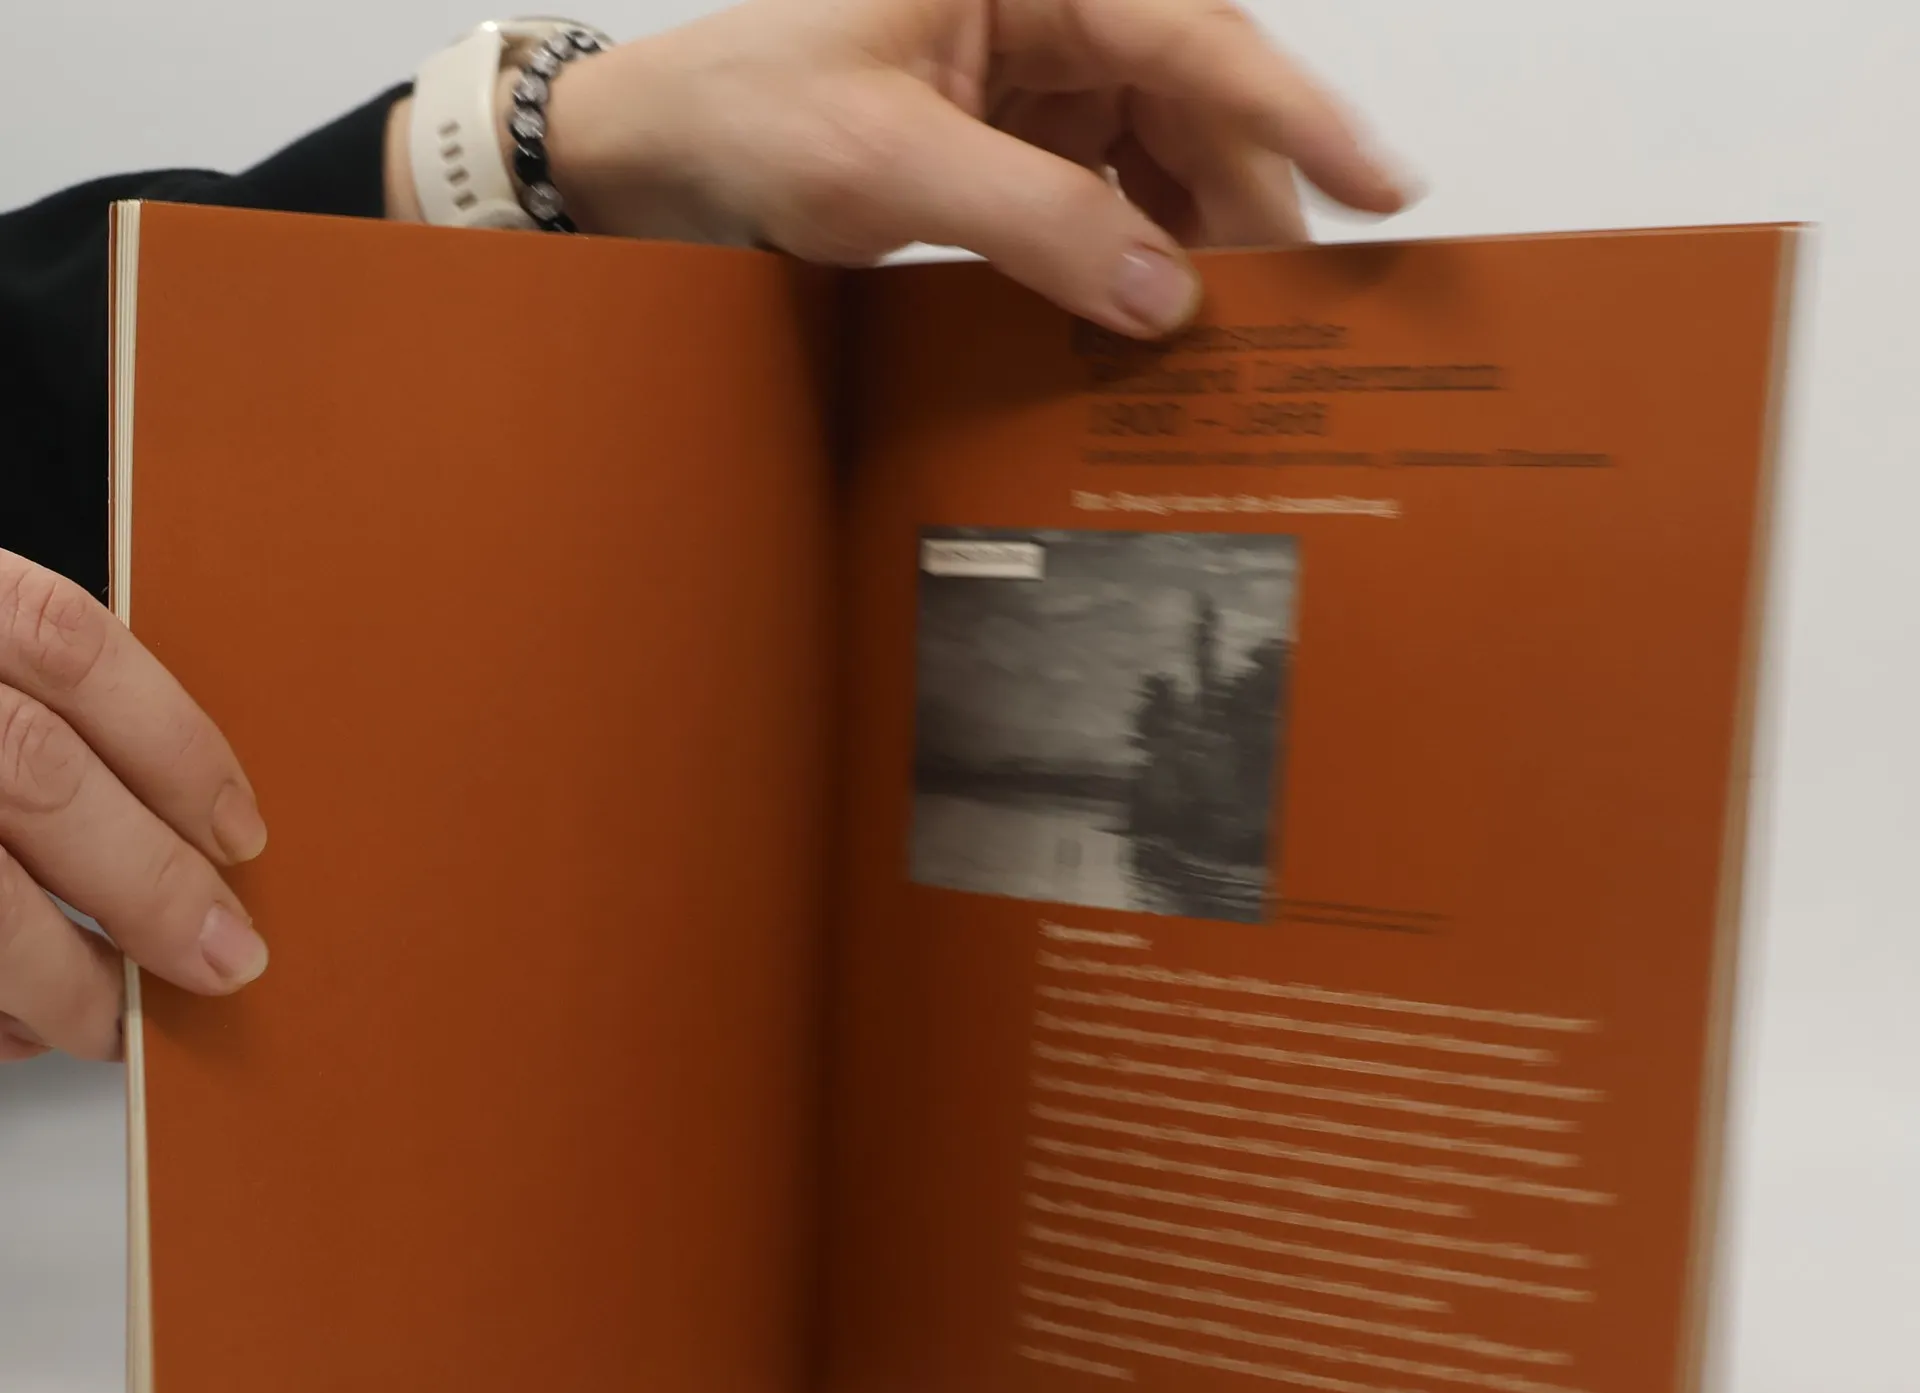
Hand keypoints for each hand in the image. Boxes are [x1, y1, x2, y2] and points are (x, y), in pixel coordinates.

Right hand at [0, 552, 267, 1064]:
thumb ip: (25, 699)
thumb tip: (180, 830)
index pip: (63, 641)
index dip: (175, 744)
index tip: (241, 834)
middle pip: (31, 768)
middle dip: (147, 881)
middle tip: (223, 958)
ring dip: (57, 974)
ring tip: (111, 1021)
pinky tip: (14, 1030)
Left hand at [534, 0, 1406, 335]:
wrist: (665, 158)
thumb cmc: (748, 115)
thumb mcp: (891, 166)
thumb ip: (1036, 221)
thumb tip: (1159, 293)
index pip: (1192, 31)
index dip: (1295, 115)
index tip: (1378, 182)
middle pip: (1196, 89)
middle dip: (1251, 192)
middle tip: (1302, 297)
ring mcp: (1037, 62)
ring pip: (1167, 139)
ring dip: (1204, 227)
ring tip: (1236, 318)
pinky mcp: (1022, 124)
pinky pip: (1116, 178)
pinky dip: (1144, 242)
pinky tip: (1159, 302)